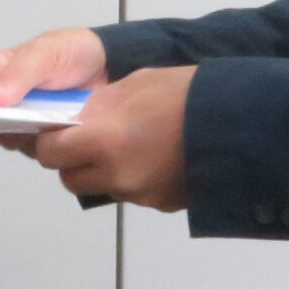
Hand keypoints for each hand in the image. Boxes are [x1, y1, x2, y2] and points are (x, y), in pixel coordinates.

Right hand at [0, 25, 111, 158]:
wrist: (112, 67)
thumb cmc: (72, 51)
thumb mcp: (44, 53)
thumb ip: (18, 74)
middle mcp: (5, 99)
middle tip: (19, 119)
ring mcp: (25, 120)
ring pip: (9, 140)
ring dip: (25, 135)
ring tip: (47, 121)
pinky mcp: (46, 137)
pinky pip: (36, 150)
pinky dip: (46, 143)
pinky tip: (61, 129)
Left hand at [31, 66, 193, 211]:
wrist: (239, 123)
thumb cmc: (185, 94)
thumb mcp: (135, 85)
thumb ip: (98, 107)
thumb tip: (76, 118)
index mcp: (105, 141)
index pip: (50, 154)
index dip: (49, 142)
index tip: (58, 131)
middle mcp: (117, 175)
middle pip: (69, 178)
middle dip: (71, 160)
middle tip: (86, 140)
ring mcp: (140, 194)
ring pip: (100, 187)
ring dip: (99, 171)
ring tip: (124, 146)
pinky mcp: (161, 204)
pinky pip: (131, 193)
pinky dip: (131, 178)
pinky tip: (152, 157)